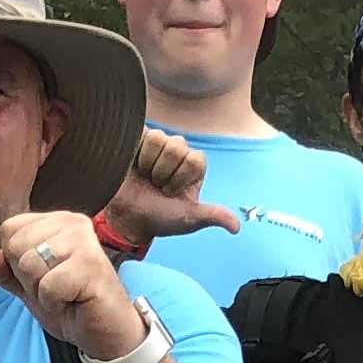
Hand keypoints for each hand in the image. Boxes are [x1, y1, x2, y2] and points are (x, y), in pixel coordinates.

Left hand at [0, 208, 149, 362]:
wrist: (107, 334)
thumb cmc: (74, 307)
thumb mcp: (31, 290)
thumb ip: (9, 273)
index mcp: (56, 222)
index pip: (9, 230)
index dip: (16, 262)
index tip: (44, 277)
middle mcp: (71, 223)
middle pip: (15, 245)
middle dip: (27, 279)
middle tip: (56, 289)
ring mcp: (83, 240)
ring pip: (29, 265)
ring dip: (41, 292)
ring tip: (65, 295)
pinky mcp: (91, 264)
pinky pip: (47, 286)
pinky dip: (54, 303)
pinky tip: (74, 301)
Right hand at [102, 129, 244, 250]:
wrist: (126, 218)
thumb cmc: (158, 218)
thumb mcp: (188, 219)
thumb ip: (212, 216)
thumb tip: (237, 228)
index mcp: (194, 167)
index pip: (195, 159)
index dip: (181, 178)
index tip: (171, 193)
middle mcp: (178, 151)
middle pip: (178, 146)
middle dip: (164, 172)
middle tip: (156, 186)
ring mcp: (158, 144)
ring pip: (160, 139)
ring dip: (149, 164)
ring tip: (144, 177)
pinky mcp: (138, 139)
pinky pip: (143, 135)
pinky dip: (137, 154)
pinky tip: (133, 166)